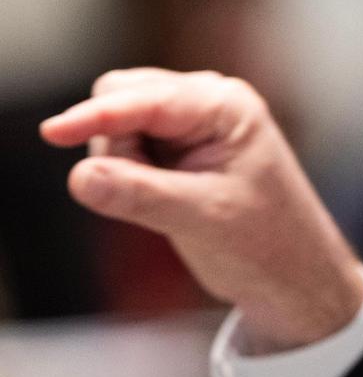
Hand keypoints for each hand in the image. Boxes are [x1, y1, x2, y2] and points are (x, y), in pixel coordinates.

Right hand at [41, 68, 362, 353]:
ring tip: (170, 202)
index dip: (97, 117)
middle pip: (124, 99)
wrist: (294, 277)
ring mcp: (193, 124)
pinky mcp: (179, 150)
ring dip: (124, 162)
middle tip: (147, 193)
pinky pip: (128, 148)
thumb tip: (82, 176)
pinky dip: (128, 172)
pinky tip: (163, 200)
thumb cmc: (267, 244)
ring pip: (120, 125)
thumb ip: (141, 196)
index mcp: (227, 106)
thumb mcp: (204, 219)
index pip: (145, 99)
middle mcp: (209, 103)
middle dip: (115, 142)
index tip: (53, 133)